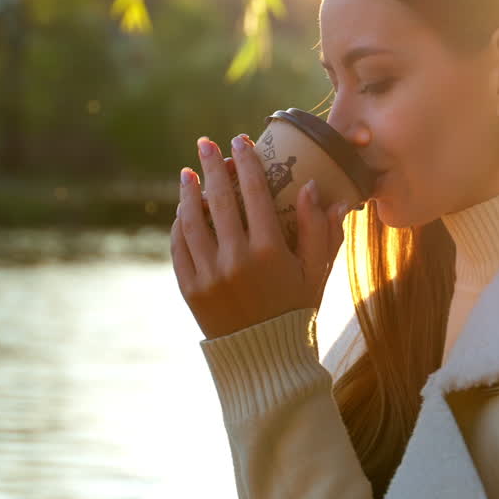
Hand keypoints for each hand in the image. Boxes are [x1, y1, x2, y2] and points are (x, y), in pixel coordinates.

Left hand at [171, 134, 348, 339]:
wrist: (265, 358)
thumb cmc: (296, 309)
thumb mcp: (315, 272)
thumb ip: (319, 230)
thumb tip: (316, 188)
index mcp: (270, 252)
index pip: (255, 192)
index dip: (247, 162)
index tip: (240, 140)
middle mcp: (235, 260)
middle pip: (219, 199)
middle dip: (212, 166)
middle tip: (205, 144)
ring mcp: (209, 275)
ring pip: (192, 220)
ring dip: (188, 192)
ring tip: (188, 173)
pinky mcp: (190, 289)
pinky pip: (179, 247)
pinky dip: (180, 225)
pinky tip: (182, 210)